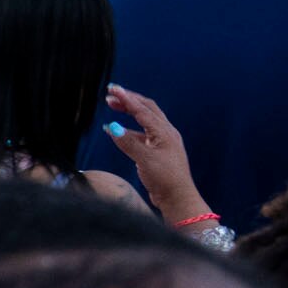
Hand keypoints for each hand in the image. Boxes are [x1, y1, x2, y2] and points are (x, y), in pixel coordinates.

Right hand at [105, 85, 207, 219]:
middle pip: (146, 109)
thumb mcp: (144, 159)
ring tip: (113, 107)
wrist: (177, 197)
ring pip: (145, 119)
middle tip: (111, 95)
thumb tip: (111, 127)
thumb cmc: (165, 178)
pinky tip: (119, 131)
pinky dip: (130, 128)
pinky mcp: (158, 151)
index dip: (126, 99)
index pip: (142, 110)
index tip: (112, 90)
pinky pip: (143, 133)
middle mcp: (165, 133)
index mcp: (164, 132)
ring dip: (130, 112)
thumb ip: (128, 142)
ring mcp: (162, 141)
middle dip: (129, 100)